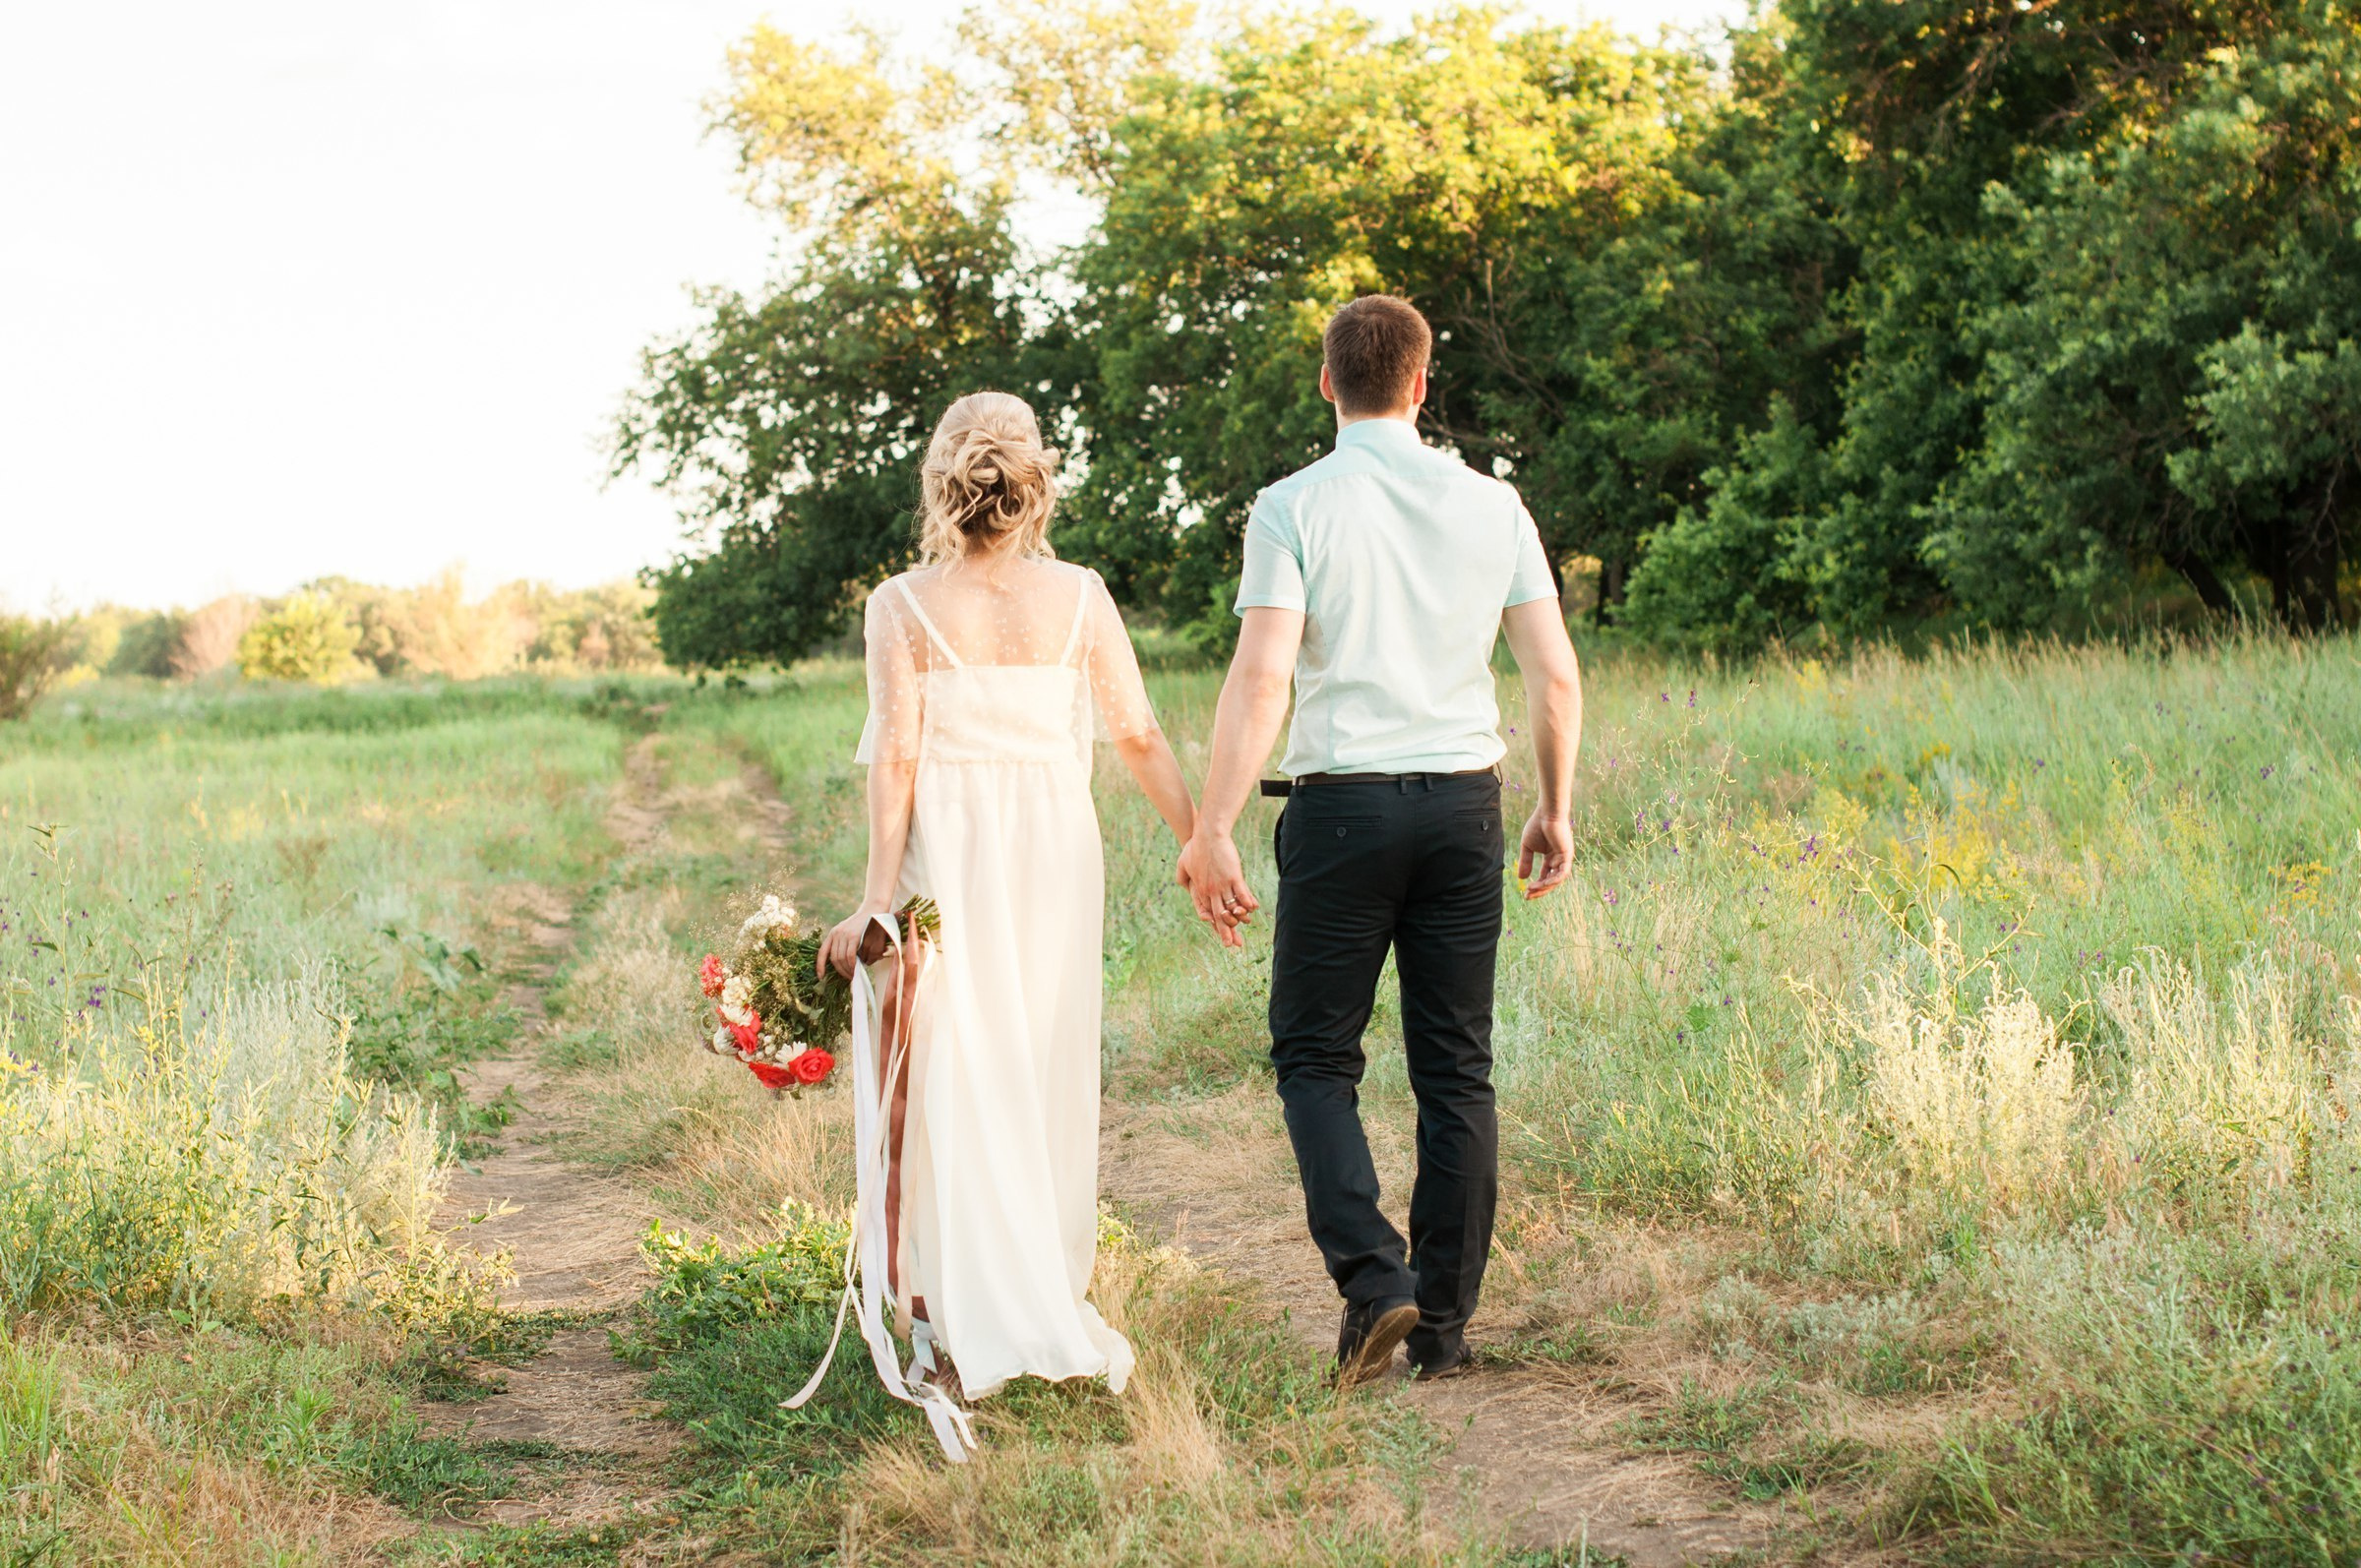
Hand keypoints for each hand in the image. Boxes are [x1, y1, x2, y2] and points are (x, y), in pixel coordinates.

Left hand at [819, 902, 891, 978]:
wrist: (874, 910)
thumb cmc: (865, 924)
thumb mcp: (851, 933)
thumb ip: (847, 947)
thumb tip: (847, 965)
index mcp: (833, 933)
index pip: (822, 952)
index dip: (820, 966)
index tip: (820, 977)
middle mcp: (836, 933)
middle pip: (834, 958)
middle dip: (841, 971)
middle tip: (849, 977)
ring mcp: (844, 934)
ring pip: (841, 958)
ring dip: (847, 969)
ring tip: (854, 975)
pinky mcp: (854, 936)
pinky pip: (849, 955)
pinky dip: (852, 964)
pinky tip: (856, 969)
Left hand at [1176, 830, 1258, 947]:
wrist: (1206, 834)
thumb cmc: (1195, 847)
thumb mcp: (1183, 863)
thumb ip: (1182, 876)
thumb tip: (1182, 884)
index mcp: (1200, 890)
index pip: (1208, 912)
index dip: (1215, 925)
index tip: (1219, 934)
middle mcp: (1210, 891)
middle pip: (1219, 915)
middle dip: (1226, 931)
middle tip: (1231, 945)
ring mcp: (1222, 884)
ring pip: (1231, 907)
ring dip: (1238, 920)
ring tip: (1245, 929)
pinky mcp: (1233, 876)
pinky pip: (1242, 893)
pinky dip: (1247, 902)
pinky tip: (1253, 910)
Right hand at [1517, 810, 1573, 898]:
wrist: (1546, 813)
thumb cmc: (1537, 825)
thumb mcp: (1527, 847)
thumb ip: (1526, 861)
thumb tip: (1521, 878)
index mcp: (1551, 858)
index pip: (1545, 877)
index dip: (1536, 886)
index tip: (1525, 893)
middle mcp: (1559, 860)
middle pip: (1551, 881)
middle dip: (1539, 890)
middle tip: (1527, 896)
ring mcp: (1564, 859)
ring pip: (1556, 880)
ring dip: (1544, 887)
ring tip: (1531, 890)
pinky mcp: (1567, 855)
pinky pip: (1562, 873)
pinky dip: (1553, 880)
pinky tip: (1542, 883)